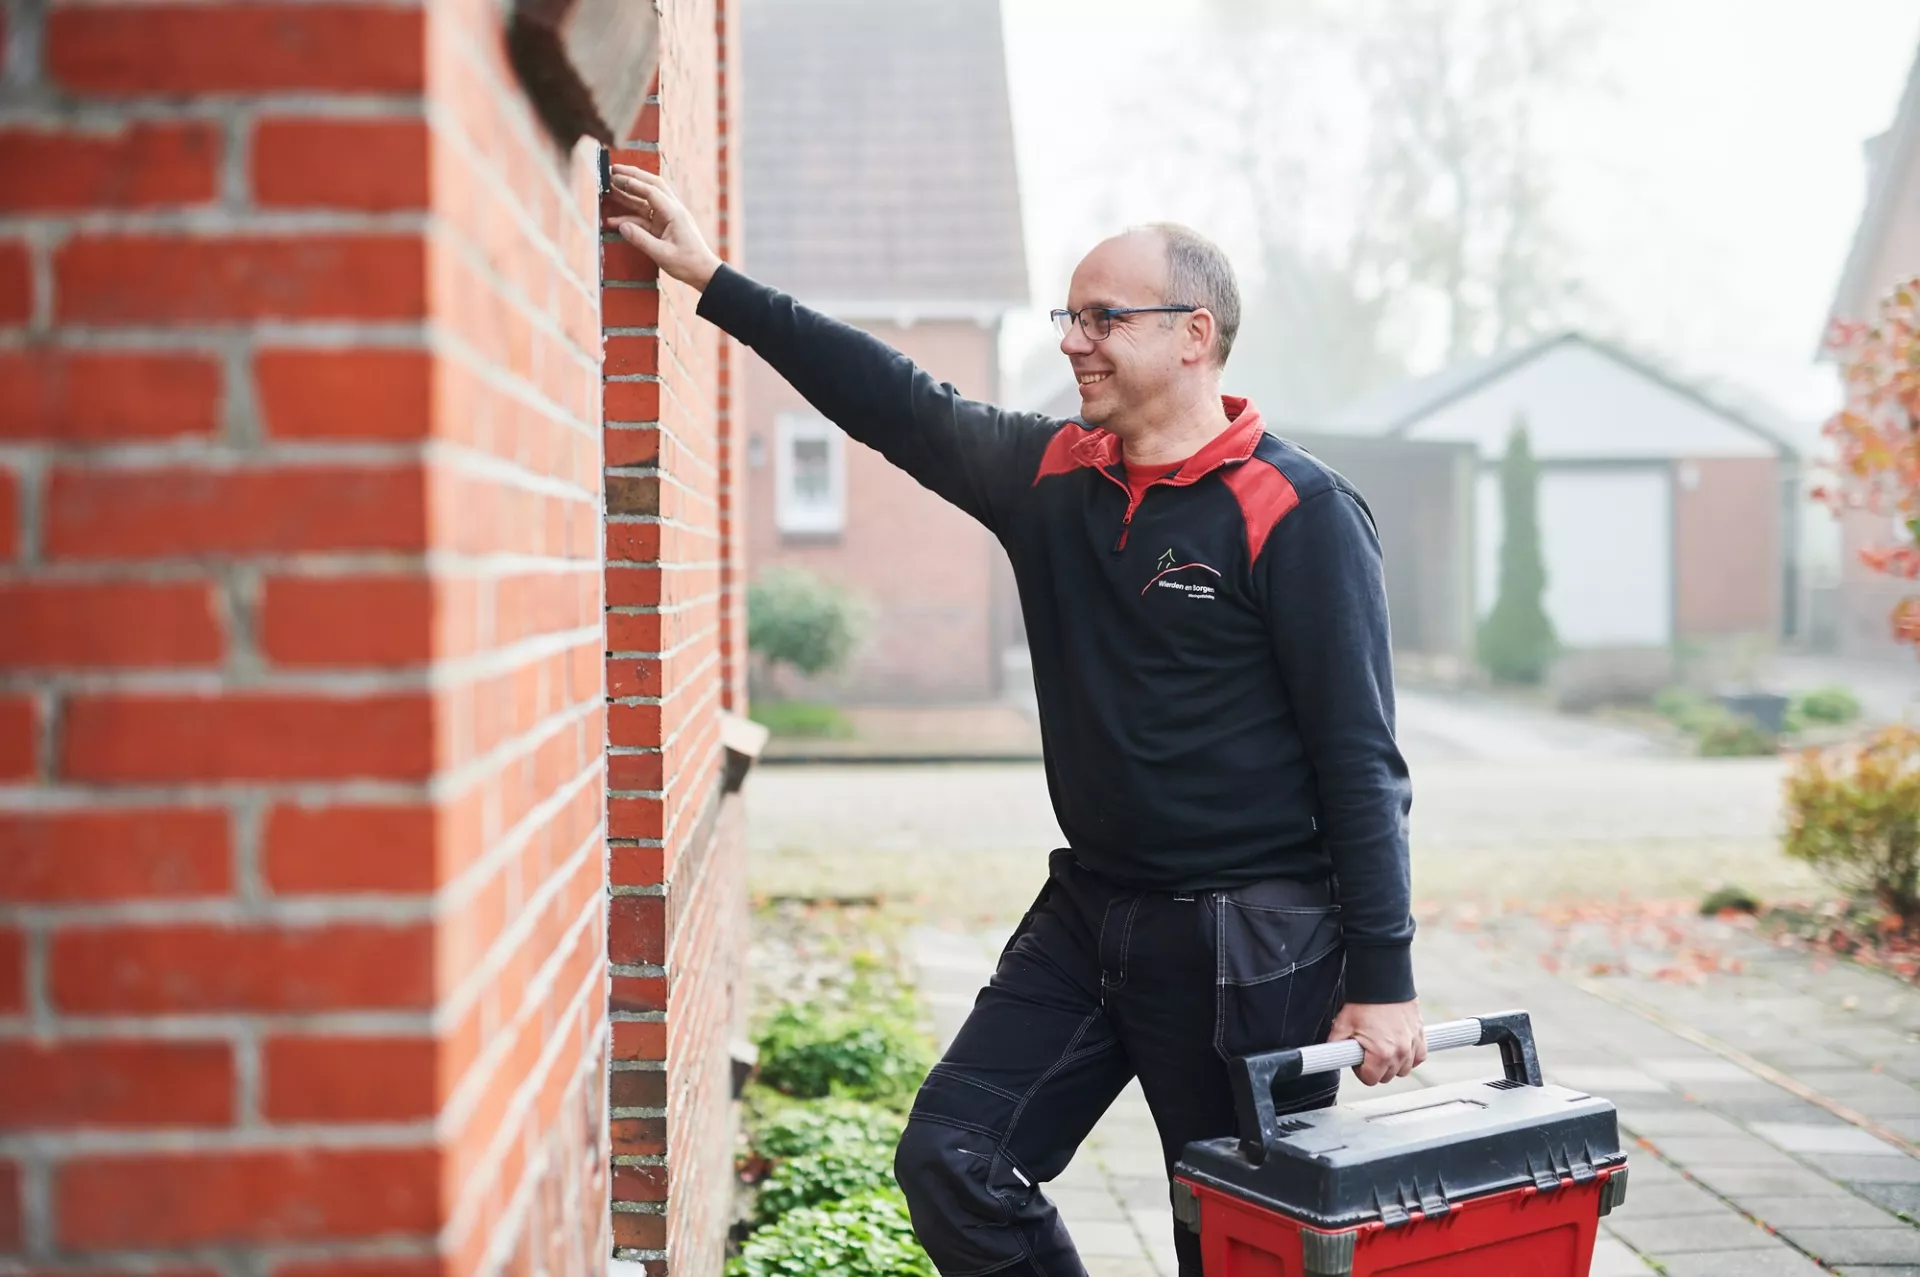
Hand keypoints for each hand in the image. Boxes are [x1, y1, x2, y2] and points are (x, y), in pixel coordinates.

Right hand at [603, 165, 723, 290]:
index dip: (634, 183)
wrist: (703, 272)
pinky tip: (614, 221)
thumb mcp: (663, 254)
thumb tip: (621, 226)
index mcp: (674, 213)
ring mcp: (667, 217)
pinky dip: (630, 217)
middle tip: (612, 170)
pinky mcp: (663, 226)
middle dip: (632, 176)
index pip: (652, 191)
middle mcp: (671, 210)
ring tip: (610, 188)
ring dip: (629, 193)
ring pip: (646, 199)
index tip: (616, 177)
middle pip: (651, 185)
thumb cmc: (688, 263)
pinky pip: (644, 217)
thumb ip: (641, 240)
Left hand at [1326, 1001, 1425, 1085]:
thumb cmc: (1364, 1002)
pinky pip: (1418, 1058)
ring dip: (1393, 1063)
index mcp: (1381, 1054)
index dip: (1360, 1070)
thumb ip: (1336, 1045)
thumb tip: (1330, 1056)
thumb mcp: (1342, 1024)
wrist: (1383, 982)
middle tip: (1368, 1050)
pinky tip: (1399, 1046)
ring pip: (1403, 1070)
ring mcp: (1413, 1045)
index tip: (1358, 1059)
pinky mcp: (1421, 1036)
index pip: (1370, 1079)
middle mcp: (1400, 1053)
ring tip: (1382, 1047)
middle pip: (1387, 1076)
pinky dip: (1410, 1056)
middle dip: (1375, 1067)